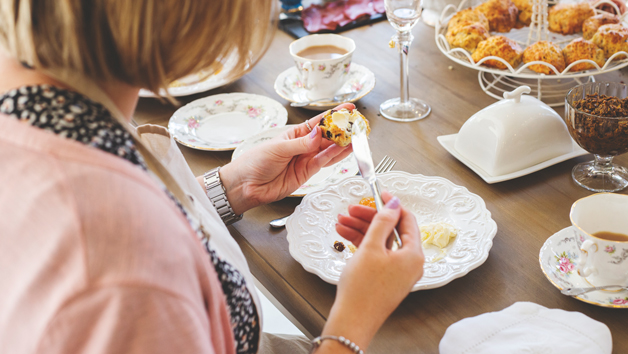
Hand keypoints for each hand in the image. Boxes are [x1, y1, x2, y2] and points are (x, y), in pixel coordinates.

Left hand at [218, 103, 354, 213]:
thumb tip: (318, 134)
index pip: (318, 122)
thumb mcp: (278, 148)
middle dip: (342, 131)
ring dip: (343, 144)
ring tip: (357, 137)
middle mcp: (302, 146)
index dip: (333, 115)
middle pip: (327, 136)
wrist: (246, 186)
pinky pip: (324, 163)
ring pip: (329, 150)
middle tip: (357, 126)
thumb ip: (301, 143)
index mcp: (294, 134)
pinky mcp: (307, 173)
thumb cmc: (255, 162)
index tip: (348, 108)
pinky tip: (346, 150)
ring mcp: (306, 159)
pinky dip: (336, 157)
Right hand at [318, 193, 424, 351]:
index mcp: (413, 255)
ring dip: (362, 229)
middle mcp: (409, 263)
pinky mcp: (385, 279)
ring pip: (381, 242)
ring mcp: (398, 272)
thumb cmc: (363, 289)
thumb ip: (382, 222)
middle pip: (391, 230)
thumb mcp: (371, 248)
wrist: (352, 320)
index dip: (392, 205)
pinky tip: (345, 235)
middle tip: (352, 209)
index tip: (379, 193)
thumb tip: (394, 204)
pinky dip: (362, 244)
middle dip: (370, 218)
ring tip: (342, 221)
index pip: (407, 220)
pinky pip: (377, 255)